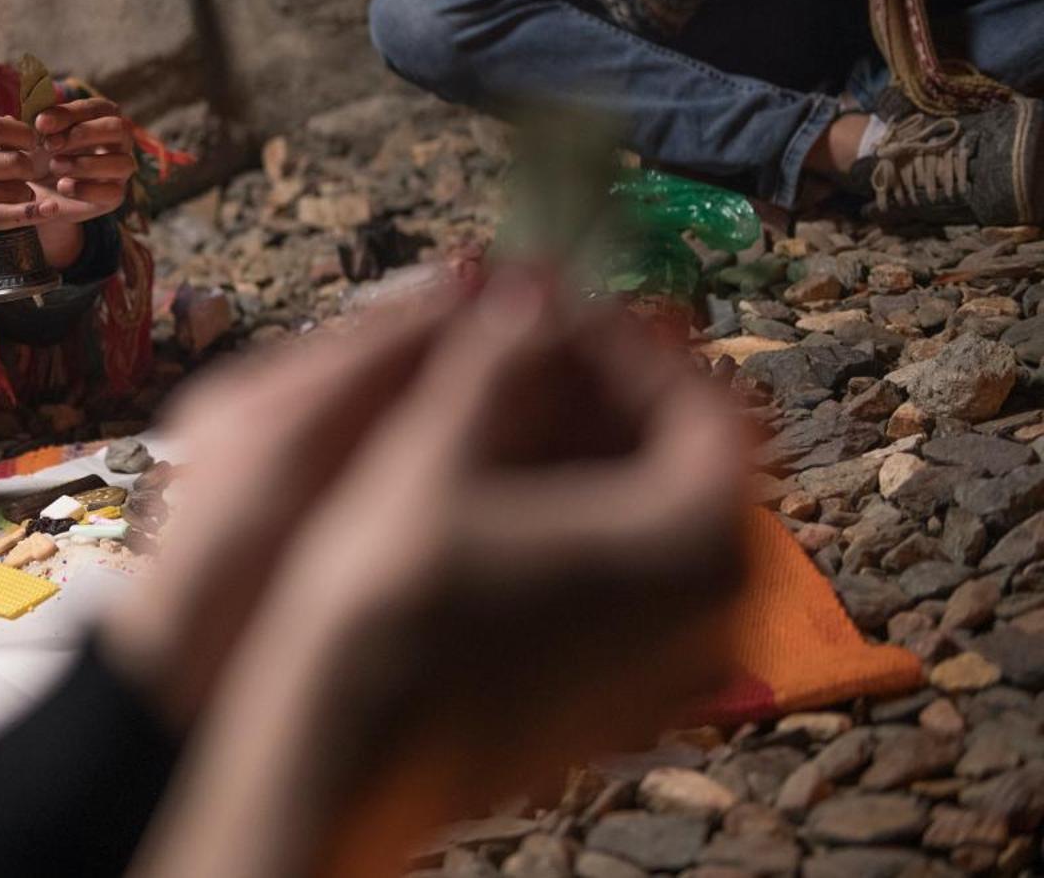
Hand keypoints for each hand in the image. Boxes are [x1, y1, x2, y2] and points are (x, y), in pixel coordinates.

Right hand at [0, 116, 62, 267]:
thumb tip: (7, 124)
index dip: (24, 133)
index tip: (34, 141)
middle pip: (10, 159)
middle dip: (33, 165)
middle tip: (38, 170)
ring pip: (9, 189)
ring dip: (26, 192)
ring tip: (25, 193)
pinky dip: (29, 214)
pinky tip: (47, 209)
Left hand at [32, 97, 136, 221]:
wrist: (42, 198)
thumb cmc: (42, 159)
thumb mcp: (33, 142)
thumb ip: (25, 130)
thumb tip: (9, 120)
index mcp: (102, 117)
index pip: (95, 107)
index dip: (68, 114)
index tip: (40, 124)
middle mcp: (119, 141)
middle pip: (118, 128)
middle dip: (83, 134)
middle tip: (50, 145)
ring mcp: (121, 169)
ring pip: (120, 162)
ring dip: (83, 163)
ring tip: (54, 167)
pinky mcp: (116, 195)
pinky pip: (112, 192)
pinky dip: (85, 189)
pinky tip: (63, 187)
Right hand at [124, 273, 747, 877]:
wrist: (338, 758)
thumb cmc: (389, 610)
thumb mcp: (438, 451)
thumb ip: (500, 358)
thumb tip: (531, 288)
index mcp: (694, 542)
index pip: (704, 402)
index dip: (625, 339)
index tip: (550, 306)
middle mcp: (708, 610)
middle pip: (683, 460)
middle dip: (599, 390)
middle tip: (517, 344)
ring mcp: (665, 665)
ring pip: (648, 520)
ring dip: (579, 448)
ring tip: (488, 405)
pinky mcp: (616, 697)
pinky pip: (620, 578)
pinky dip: (570, 518)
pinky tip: (486, 487)